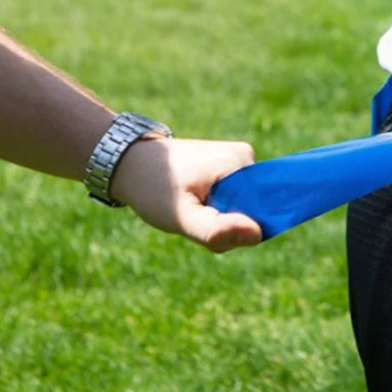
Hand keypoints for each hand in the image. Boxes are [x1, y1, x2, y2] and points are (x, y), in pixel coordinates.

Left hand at [110, 137, 261, 252]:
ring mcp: (239, 159)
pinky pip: (234, 198)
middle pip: (252, 210)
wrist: (132, 161)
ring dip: (219, 219)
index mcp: (241, 163)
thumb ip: (216, 230)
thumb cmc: (154, 188)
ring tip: (191, 210)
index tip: (204, 224)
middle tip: (193, 219)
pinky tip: (194, 203)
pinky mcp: (230, 164)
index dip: (235, 229)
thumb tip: (258, 234)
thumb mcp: (181, 217)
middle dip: (225, 225)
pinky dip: (215, 210)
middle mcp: (247, 156)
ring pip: (243, 207)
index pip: (260, 212)